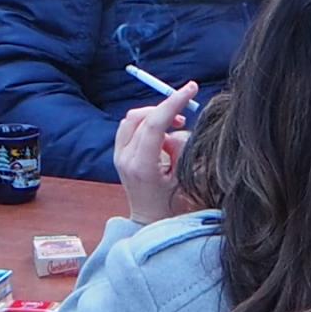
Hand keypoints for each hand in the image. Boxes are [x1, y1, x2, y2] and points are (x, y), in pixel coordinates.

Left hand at [115, 81, 194, 225]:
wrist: (151, 224)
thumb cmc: (173, 207)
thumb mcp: (185, 178)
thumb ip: (182, 148)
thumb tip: (177, 129)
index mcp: (141, 166)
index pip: (154, 123)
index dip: (174, 102)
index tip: (191, 88)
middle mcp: (125, 158)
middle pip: (142, 117)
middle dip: (165, 110)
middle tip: (184, 117)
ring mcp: (119, 156)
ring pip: (134, 119)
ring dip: (155, 117)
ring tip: (174, 130)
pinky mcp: (119, 155)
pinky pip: (130, 127)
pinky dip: (147, 124)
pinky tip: (162, 138)